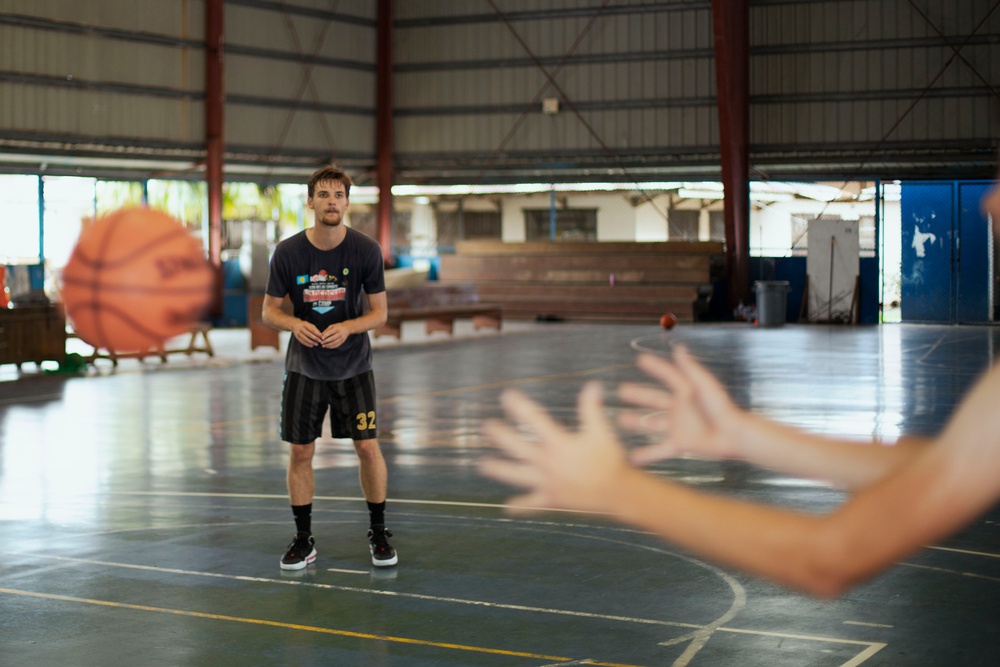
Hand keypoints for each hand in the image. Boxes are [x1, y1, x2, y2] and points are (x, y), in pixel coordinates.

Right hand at [290, 320, 322, 346]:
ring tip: (316, 344)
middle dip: (315, 338)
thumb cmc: (304, 325)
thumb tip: (321, 335)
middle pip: (309, 334)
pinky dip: (307, 344)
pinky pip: (302, 342)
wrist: (294, 325)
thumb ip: (315, 329)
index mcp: (305, 324)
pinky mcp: (297, 337)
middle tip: (320, 341)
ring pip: (306, 339)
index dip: (317, 334)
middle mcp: (301, 329)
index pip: (312, 330)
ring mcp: (298, 333)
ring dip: (312, 342)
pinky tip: (311, 345)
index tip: (322, 337)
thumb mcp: (309, 324)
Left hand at [320, 322, 349, 348]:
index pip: (330, 332)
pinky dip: (331, 347)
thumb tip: (321, 335)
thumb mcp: (332, 326)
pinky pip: (336, 345)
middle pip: (332, 338)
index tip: (322, 338)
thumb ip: (327, 330)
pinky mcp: (342, 341)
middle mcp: (340, 334)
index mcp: (337, 329)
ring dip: (328, 345)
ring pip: (334, 343)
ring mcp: (341, 338)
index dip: (326, 335)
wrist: (348, 328)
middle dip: (326, 341)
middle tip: (321, 343)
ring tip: (323, 346)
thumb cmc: (338, 326)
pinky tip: (327, 347)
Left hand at [479, 382, 629, 513]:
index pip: (535, 420)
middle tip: (486, 426)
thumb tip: (593, 385)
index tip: (506, 396)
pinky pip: (532, 504)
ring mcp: (548, 482)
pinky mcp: (552, 499)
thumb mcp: (602, 432)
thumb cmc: (611, 461)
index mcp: (559, 443)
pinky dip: (520, 507)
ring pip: (517, 475)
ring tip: (482, 465)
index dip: (519, 406)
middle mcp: (548, 462)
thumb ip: (592, 409)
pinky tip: (507, 508)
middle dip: (500, 436)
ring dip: (499, 469)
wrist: (618, 493)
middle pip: (517, 446)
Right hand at [618, 347, 744, 464]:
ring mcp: (678, 426)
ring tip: (620, 419)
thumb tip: (679, 347)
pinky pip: (659, 449)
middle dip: (638, 395)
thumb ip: (690, 368)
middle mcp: (679, 408)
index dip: (655, 367)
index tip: (640, 360)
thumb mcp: (703, 385)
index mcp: (686, 392)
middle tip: (621, 391)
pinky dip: (646, 454)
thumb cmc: (721, 407)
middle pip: (653, 399)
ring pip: (651, 424)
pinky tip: (631, 457)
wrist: (733, 435)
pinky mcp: (680, 443)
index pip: (667, 376)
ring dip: (636, 422)